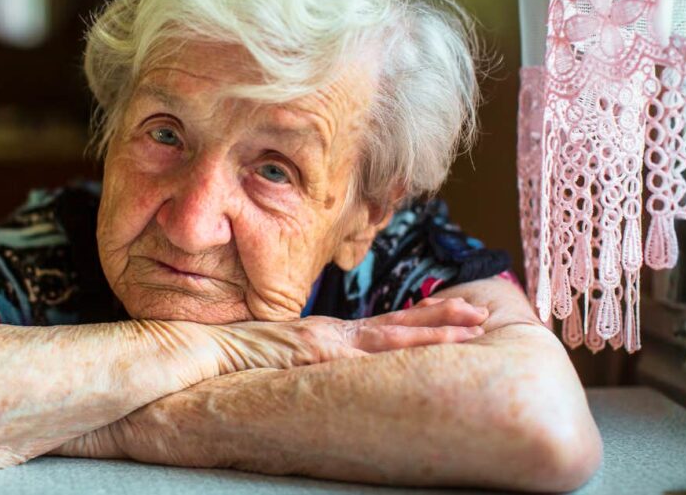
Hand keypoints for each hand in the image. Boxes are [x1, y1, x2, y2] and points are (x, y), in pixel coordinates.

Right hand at [207, 296, 487, 373]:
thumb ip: (304, 363)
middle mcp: (332, 333)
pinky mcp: (317, 350)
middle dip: (443, 317)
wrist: (202, 349)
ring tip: (475, 325)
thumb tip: (317, 373)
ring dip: (437, 329)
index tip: (450, 312)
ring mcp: (327, 340)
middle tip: (483, 312)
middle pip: (398, 324)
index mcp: (326, 336)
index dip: (419, 320)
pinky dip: (403, 350)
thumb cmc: (234, 359)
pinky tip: (429, 350)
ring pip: (394, 334)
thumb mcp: (279, 361)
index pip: (381, 328)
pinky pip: (369, 354)